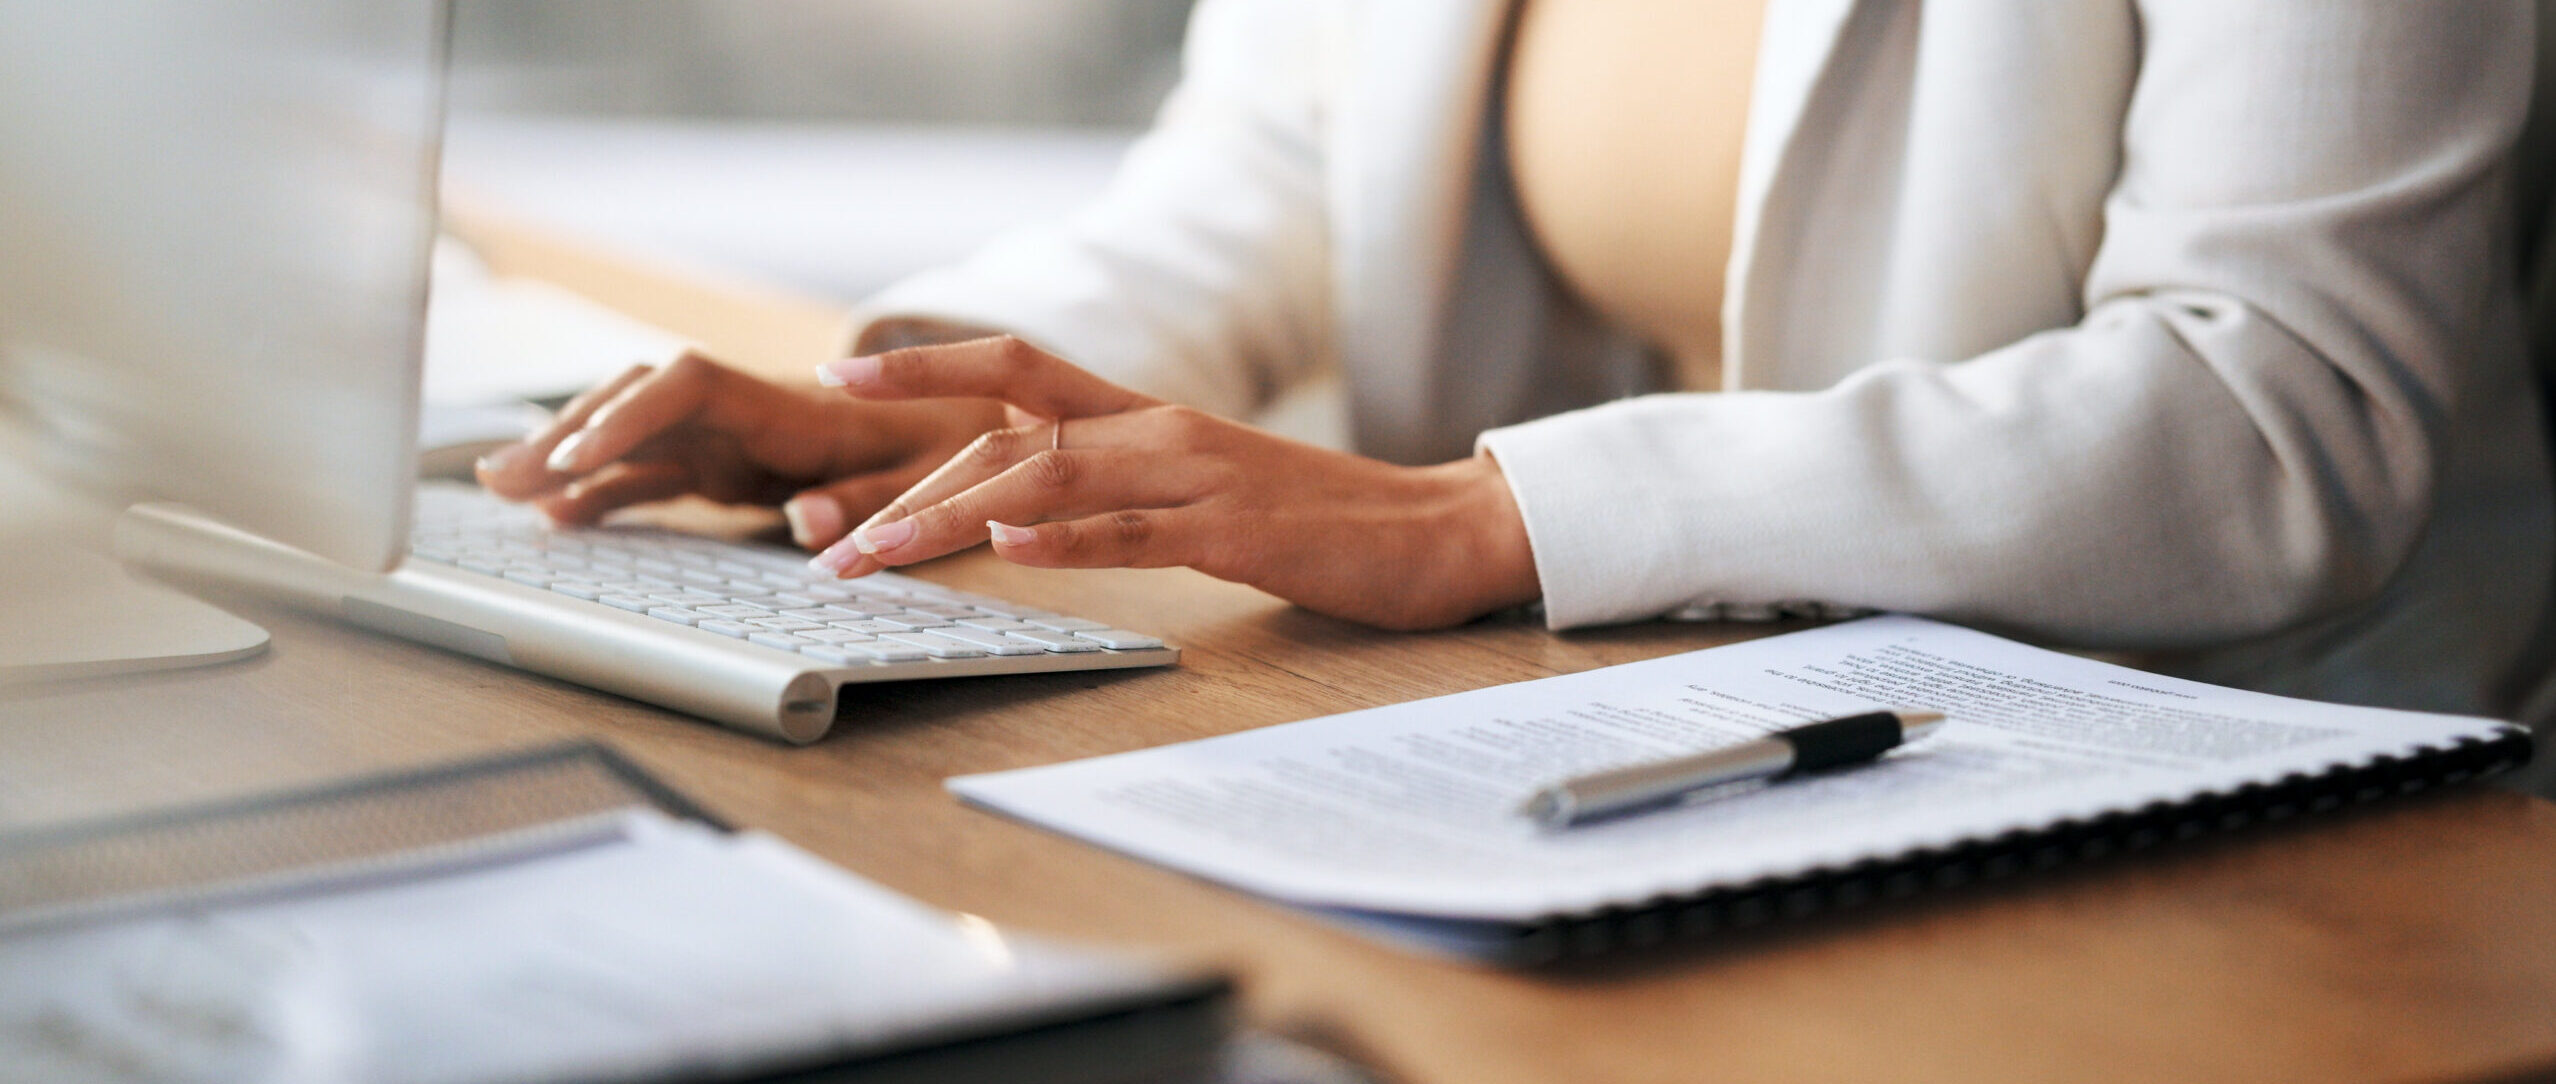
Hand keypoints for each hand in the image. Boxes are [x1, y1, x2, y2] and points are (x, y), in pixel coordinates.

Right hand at [475, 350, 1006, 547]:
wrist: (964, 419)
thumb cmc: (947, 446)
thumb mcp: (926, 478)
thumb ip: (868, 500)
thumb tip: (807, 526)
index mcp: (790, 407)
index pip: (691, 385)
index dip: (633, 413)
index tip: (581, 451)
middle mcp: (745, 411)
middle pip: (639, 403)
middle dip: (571, 433)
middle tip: (505, 478)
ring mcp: (727, 437)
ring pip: (630, 436)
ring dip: (567, 459)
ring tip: (498, 490)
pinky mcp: (723, 464)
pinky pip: (650, 472)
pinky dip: (602, 491)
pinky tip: (552, 518)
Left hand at [803, 336, 1542, 629]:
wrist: (1438, 531)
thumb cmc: (1317, 521)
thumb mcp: (1202, 491)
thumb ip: (1122, 489)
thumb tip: (1026, 510)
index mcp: (1148, 419)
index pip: (1016, 373)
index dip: (924, 368)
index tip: (837, 373)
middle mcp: (1160, 432)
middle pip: (1008, 433)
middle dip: (906, 485)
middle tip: (829, 542)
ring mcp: (1197, 477)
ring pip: (1051, 480)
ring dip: (953, 519)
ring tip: (878, 555)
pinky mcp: (1236, 531)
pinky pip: (1138, 531)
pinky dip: (1068, 538)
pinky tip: (1010, 549)